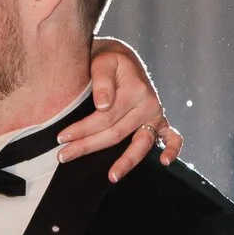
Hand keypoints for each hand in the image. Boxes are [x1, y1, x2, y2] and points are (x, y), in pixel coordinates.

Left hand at [67, 39, 181, 180]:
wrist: (121, 58)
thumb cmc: (108, 61)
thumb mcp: (103, 62)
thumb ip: (102, 81)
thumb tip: (103, 106)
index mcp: (135, 90)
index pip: (105, 117)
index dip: (82, 129)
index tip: (61, 137)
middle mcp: (149, 104)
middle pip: (117, 133)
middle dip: (88, 146)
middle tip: (63, 156)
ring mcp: (156, 114)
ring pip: (140, 144)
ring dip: (126, 162)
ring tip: (112, 176)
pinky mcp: (160, 121)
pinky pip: (172, 137)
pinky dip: (172, 149)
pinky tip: (164, 162)